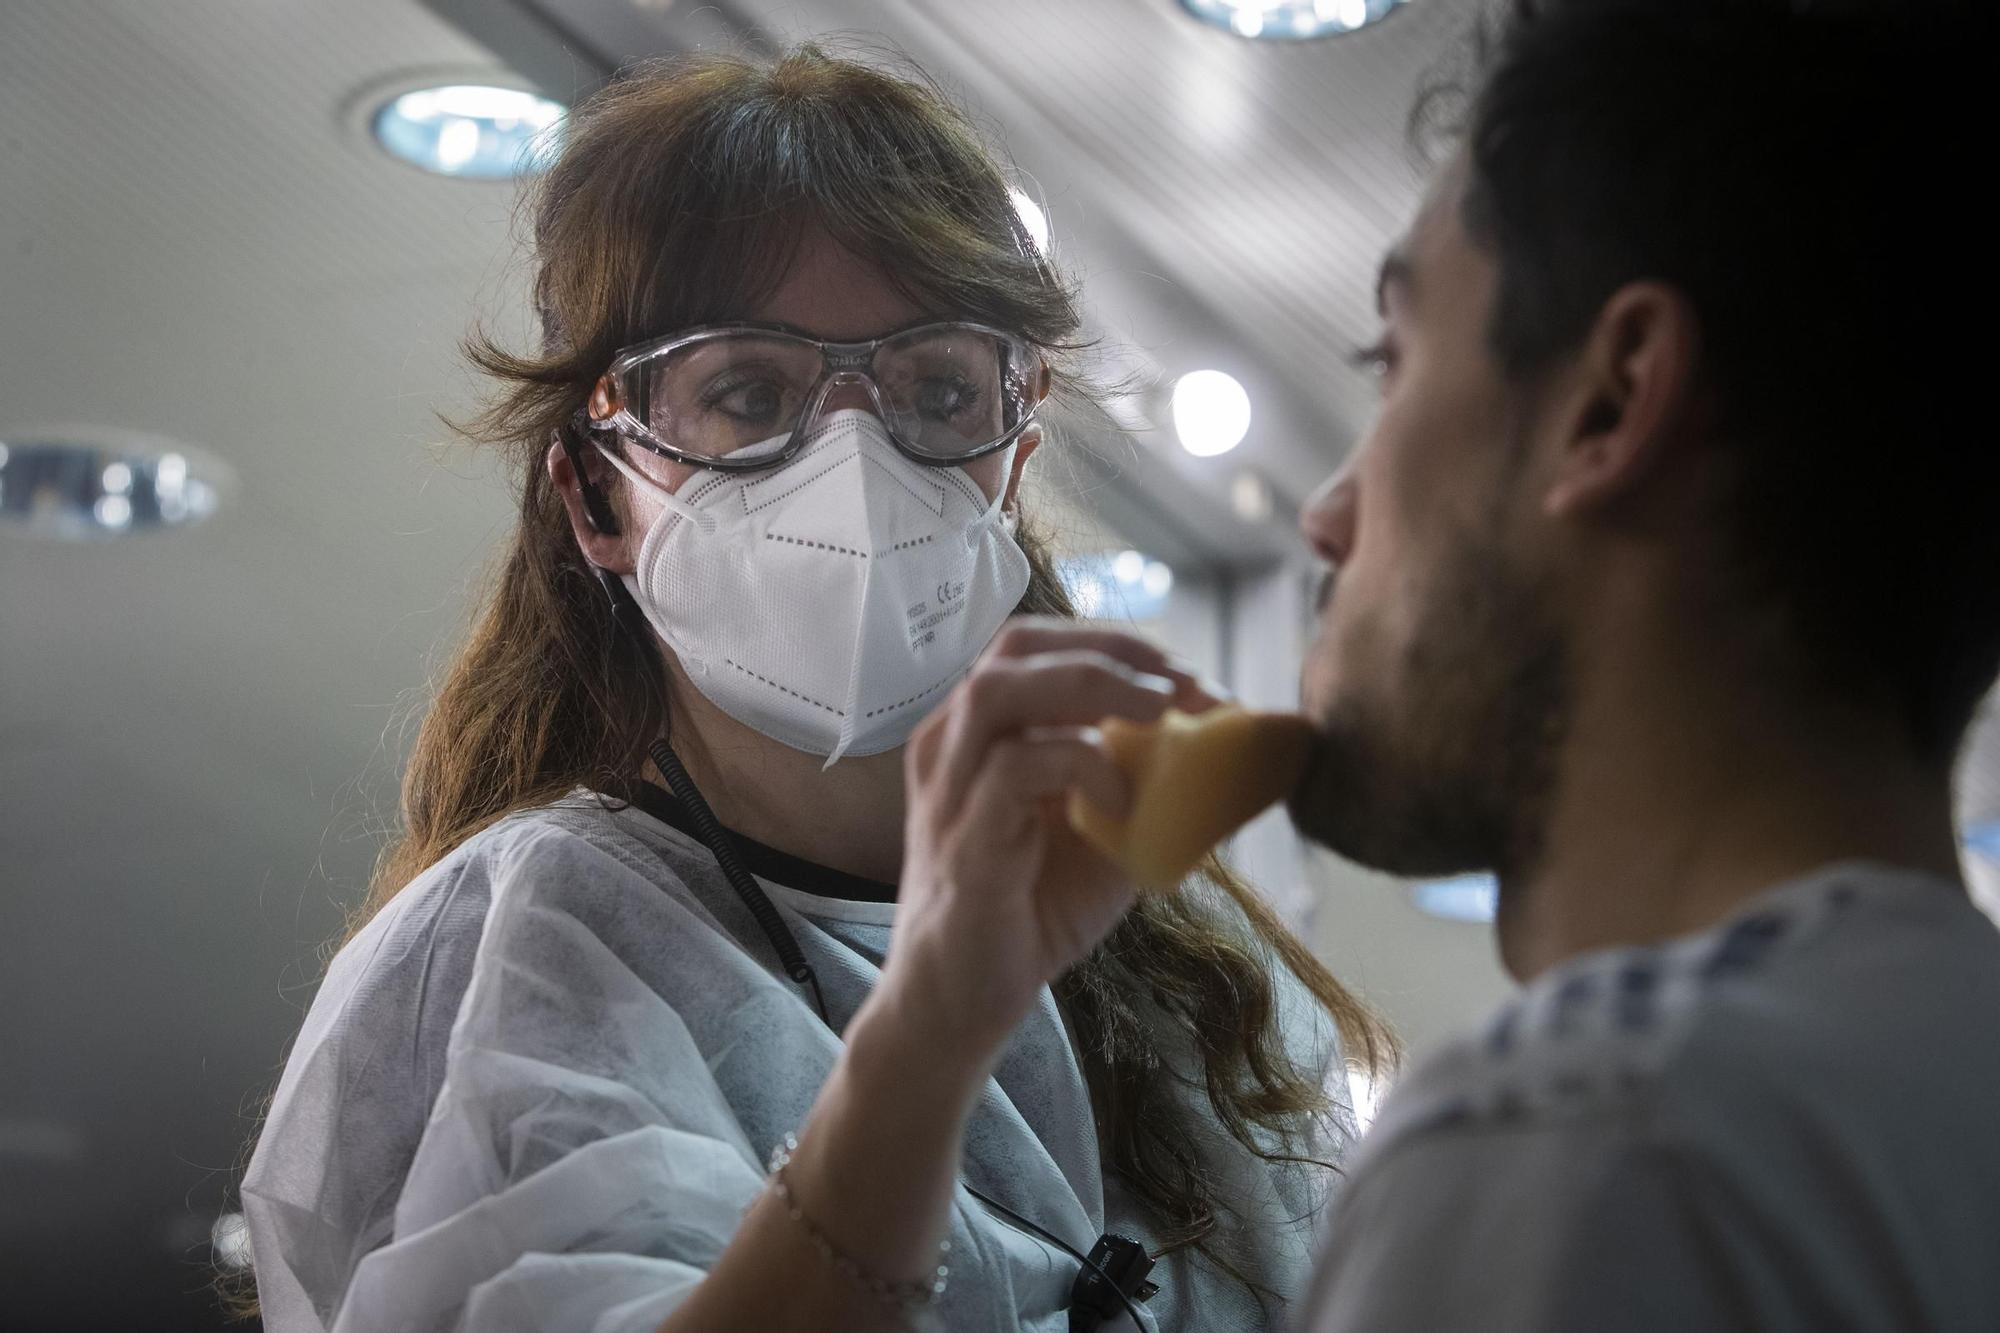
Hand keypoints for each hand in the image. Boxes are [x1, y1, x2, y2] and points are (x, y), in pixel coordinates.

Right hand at [882, 618, 1221, 1056]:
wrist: (965, 1001)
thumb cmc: (1031, 911)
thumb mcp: (1104, 834)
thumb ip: (1145, 784)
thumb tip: (1230, 753)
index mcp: (982, 733)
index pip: (1041, 647)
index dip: (1120, 646)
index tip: (1189, 677)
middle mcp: (953, 744)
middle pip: (1016, 646)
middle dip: (1111, 649)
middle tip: (1182, 684)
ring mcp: (951, 787)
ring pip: (1000, 688)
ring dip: (1092, 684)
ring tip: (1158, 711)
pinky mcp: (963, 838)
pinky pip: (1016, 767)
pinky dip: (1082, 767)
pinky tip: (1120, 802)